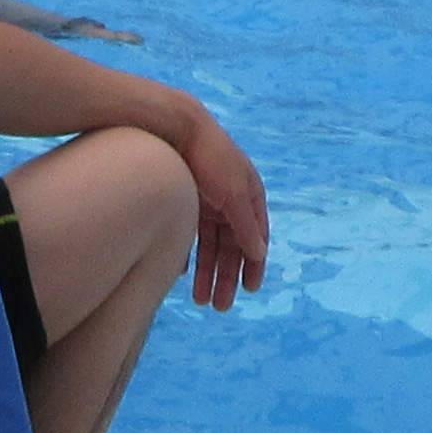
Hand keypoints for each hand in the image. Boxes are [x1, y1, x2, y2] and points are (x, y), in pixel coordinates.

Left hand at [172, 105, 270, 311]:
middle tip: (219, 306)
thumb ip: (246, 226)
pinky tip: (181, 274)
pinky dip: (187, 255)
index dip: (253, 265)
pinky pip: (189, 235)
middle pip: (231, 248)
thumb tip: (259, 254)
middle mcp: (229, 200)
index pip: (256, 239)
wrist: (172, 126)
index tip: (249, 290)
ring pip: (209, 245)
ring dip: (207, 273)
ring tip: (199, 300)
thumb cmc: (209, 157)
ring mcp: (206, 200)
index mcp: (249, 196)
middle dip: (226, 278)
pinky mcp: (184, 198)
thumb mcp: (232, 194)